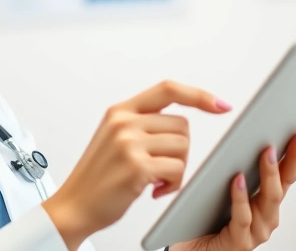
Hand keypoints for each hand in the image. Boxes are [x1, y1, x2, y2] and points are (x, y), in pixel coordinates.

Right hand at [42, 81, 230, 249]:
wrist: (75, 205)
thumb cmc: (98, 177)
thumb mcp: (113, 137)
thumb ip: (141, 123)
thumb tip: (181, 123)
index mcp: (120, 111)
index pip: (168, 90)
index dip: (198, 95)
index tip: (221, 105)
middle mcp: (124, 122)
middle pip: (182, 125)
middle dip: (180, 150)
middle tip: (162, 168)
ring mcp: (129, 143)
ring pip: (183, 147)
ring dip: (177, 169)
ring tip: (156, 180)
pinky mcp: (137, 166)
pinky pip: (177, 170)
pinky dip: (173, 185)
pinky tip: (155, 191)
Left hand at [170, 132, 295, 250]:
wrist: (192, 250)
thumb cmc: (207, 219)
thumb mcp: (225, 190)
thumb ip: (239, 171)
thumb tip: (243, 138)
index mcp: (266, 203)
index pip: (286, 176)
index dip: (295, 156)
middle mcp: (266, 218)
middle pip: (283, 185)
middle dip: (289, 160)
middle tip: (289, 137)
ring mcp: (256, 232)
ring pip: (267, 200)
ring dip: (269, 174)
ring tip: (266, 152)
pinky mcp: (240, 242)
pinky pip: (242, 217)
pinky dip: (241, 197)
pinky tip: (238, 180)